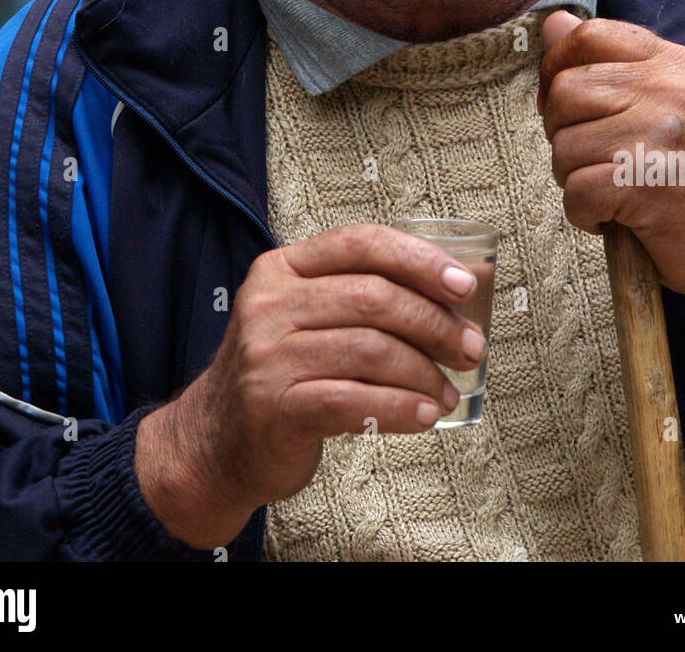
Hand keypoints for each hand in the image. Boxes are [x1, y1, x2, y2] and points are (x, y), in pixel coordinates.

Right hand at [134, 223, 485, 548]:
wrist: (214, 441)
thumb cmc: (281, 373)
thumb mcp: (313, 318)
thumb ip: (373, 295)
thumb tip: (466, 279)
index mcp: (283, 268)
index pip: (360, 243)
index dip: (419, 258)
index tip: (463, 283)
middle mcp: (270, 304)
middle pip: (372, 296)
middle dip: (434, 323)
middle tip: (469, 347)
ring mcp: (268, 355)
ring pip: (369, 349)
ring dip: (423, 373)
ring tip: (445, 390)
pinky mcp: (273, 407)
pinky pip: (352, 401)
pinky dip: (399, 408)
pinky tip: (423, 415)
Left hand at [538, 11, 684, 325]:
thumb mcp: (661, 107)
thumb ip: (606, 64)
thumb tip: (551, 23)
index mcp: (674, 64)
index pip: (591, 35)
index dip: (559, 68)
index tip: (568, 106)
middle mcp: (671, 90)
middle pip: (565, 92)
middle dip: (566, 134)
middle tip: (602, 162)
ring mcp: (660, 134)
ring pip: (563, 144)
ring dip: (575, 178)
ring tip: (615, 190)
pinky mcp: (645, 182)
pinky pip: (575, 191)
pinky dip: (584, 213)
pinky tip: (616, 216)